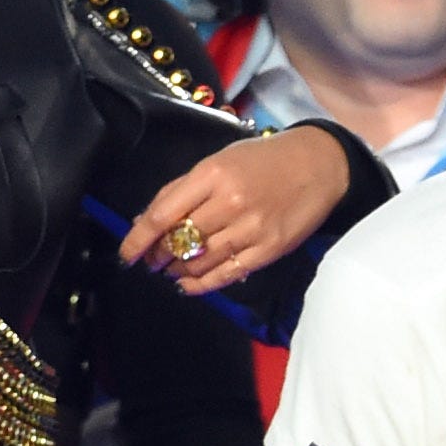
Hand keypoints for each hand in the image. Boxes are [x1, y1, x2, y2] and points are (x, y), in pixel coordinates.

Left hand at [122, 124, 353, 292]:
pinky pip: (227, 274)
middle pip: (180, 240)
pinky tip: (189, 285)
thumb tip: (149, 220)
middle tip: (152, 259)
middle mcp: (230, 203)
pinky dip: (202, 284)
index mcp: (212, 175)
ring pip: (200, 261)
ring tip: (171, 269)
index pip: (164, 214)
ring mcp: (251, 229)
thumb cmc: (264, 160)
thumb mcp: (219, 160)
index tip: (127, 253)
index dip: (139, 238)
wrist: (319, 165)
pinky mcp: (268, 249)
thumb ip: (184, 188)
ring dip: (178, 270)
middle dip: (159, 255)